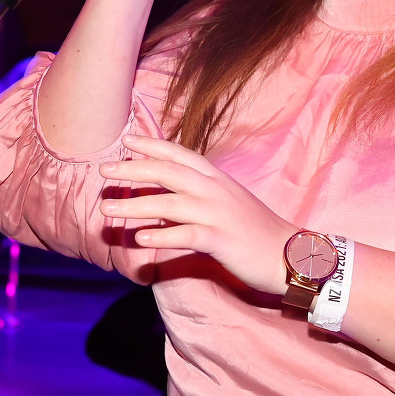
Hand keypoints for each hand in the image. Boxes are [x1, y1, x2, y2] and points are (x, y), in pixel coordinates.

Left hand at [98, 134, 295, 294]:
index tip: (126, 141)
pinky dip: (162, 236)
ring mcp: (218, 214)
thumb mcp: (228, 201)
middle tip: (104, 172)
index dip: (151, 146)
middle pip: (168, 172)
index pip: (179, 154)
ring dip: (135, 205)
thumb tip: (168, 193)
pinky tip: (140, 240)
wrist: (291, 254)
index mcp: (216, 178)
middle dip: (133, 170)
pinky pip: (187, 236)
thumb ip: (199, 193)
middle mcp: (215, 190)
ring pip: (169, 204)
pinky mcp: (222, 240)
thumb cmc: (255, 230)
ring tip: (107, 209)